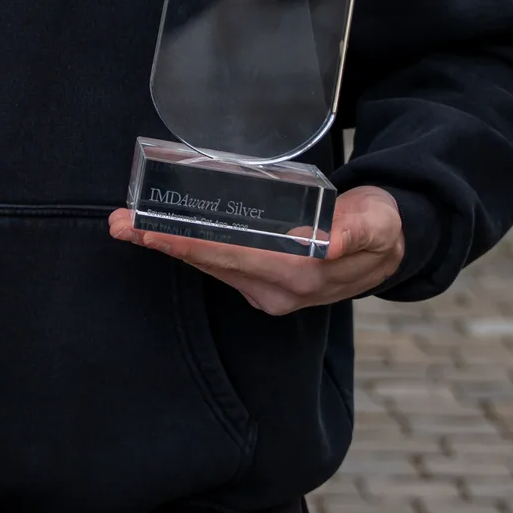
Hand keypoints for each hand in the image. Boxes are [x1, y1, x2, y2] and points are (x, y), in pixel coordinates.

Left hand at [108, 184, 404, 316]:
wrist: (393, 245)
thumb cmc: (382, 225)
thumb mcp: (379, 221)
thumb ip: (358, 229)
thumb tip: (332, 239)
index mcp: (300, 274)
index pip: (230, 256)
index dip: (187, 243)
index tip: (148, 230)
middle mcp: (278, 290)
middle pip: (210, 263)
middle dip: (162, 243)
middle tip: (118, 222)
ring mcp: (270, 290)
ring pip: (211, 266)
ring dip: (170, 247)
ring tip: (128, 225)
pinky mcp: (266, 283)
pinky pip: (220, 265)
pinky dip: (191, 249)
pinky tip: (168, 234)